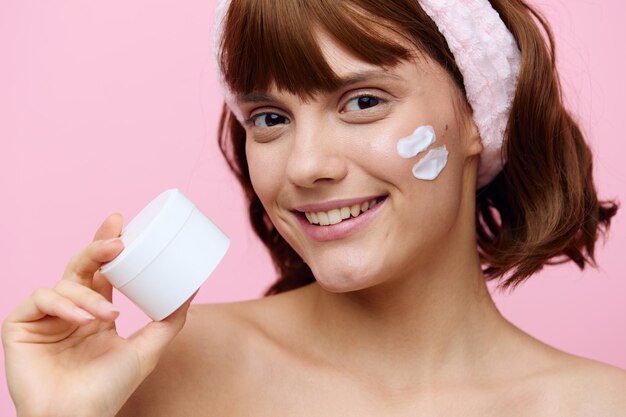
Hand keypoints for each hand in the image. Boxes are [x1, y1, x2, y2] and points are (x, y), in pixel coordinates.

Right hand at [2, 213, 196, 416]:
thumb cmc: (109, 389)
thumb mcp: (147, 348)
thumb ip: (170, 319)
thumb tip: (192, 289)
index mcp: (95, 313)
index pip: (101, 271)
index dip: (108, 245)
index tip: (121, 222)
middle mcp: (70, 311)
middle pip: (81, 266)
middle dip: (98, 248)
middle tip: (117, 239)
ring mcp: (45, 317)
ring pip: (64, 282)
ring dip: (88, 295)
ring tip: (106, 316)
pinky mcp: (20, 325)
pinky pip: (40, 298)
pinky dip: (63, 305)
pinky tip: (81, 320)